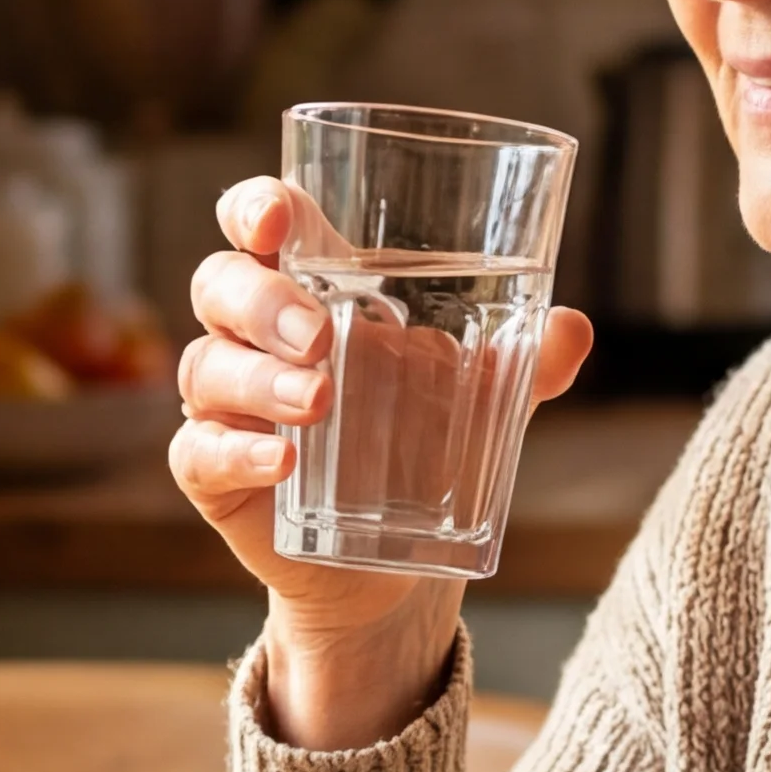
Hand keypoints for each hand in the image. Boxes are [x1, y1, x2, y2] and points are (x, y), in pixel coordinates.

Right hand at [168, 175, 590, 747]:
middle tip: (319, 335)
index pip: (260, 224)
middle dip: (263, 301)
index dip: (254, 207)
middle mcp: (254, 336)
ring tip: (319, 401)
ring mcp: (226, 405)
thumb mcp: (483, 398)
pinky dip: (237, 452)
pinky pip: (199, 451)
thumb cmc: (425, 444)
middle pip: (220, 284)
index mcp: (311, 288)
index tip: (274, 219)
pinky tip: (284, 463)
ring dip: (259, 379)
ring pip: (208, 366)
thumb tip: (572, 329)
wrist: (399, 564)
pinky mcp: (211, 472)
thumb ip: (524, 360)